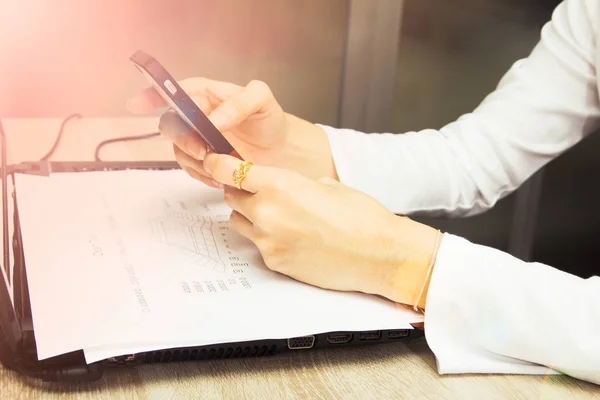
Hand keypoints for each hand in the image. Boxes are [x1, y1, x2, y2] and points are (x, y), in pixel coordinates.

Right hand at [127, 77, 336, 187]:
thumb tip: (213, 119)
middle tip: (204, 150)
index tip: (137, 104)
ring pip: (179, 151)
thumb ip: (238, 104)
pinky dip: (202, 174)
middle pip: (171, 126)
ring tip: (220, 164)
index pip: (175, 91)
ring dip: (195, 161)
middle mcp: (199, 117)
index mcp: (208, 95)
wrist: (284, 151)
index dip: (152, 95)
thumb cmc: (271, 120)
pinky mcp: (205, 162)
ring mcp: (200, 141)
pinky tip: (220, 175)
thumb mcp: (263, 101)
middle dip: (183, 140)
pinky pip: (192, 170)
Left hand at [203, 152, 439, 306]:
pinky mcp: (274, 262)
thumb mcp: (324, 184)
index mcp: (279, 184)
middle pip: (230, 196)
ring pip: (239, 222)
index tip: (214, 161)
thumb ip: (291, 183)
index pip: (228, 171)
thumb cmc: (359, 216)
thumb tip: (275, 185)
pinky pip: (258, 245)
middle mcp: (267, 212)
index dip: (217, 164)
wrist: (378, 254)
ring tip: (279, 216)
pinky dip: (268, 238)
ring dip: (250, 215)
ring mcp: (268, 240)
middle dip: (241, 190)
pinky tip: (294, 238)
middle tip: (259, 190)